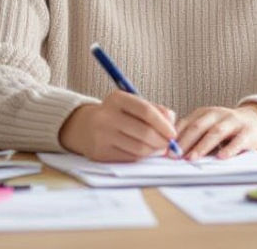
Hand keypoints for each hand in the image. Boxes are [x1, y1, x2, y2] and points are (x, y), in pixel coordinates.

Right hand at [58, 89, 178, 161]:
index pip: (145, 111)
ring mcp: (101, 136)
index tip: (173, 133)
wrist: (84, 126)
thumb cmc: (117, 114)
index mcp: (117, 99)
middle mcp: (106, 116)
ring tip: (157, 147)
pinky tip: (144, 151)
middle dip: (162, 141)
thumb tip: (171, 122)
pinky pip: (129, 158)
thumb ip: (156, 110)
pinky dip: (142, 156)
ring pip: (139, 148)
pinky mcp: (100, 153)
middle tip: (169, 144)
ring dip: (154, 150)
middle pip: (144, 132)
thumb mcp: (133, 104)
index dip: (163, 124)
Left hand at [176, 103, 256, 160]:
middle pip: (198, 126)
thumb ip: (193, 135)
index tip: (163, 150)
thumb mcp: (208, 126)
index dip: (174, 136)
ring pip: (216, 132)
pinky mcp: (248, 131)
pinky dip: (229, 149)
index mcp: (204, 113)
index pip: (186, 123)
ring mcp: (233, 121)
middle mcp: (217, 114)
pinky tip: (221, 157)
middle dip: (184, 142)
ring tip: (192, 158)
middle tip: (174, 156)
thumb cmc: (227, 128)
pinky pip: (238, 140)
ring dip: (202, 146)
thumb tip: (171, 152)